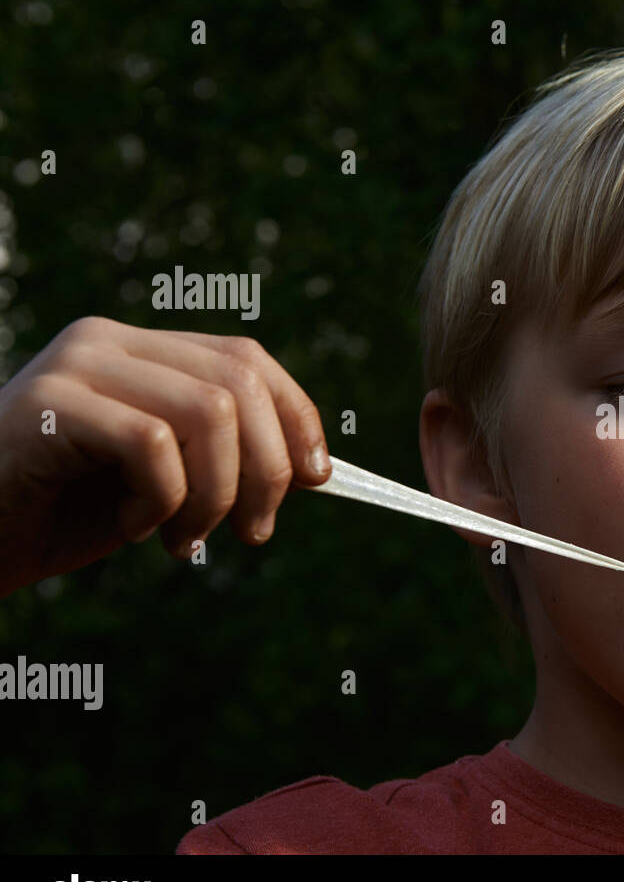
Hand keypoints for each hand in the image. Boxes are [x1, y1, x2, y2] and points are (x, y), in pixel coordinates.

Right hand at [0, 316, 331, 595]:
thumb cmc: (63, 513)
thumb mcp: (163, 482)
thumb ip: (223, 458)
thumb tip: (314, 468)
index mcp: (140, 351)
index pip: (246, 358)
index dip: (297, 415)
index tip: (318, 476)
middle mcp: (108, 343)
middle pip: (239, 385)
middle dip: (268, 469)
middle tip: (254, 532)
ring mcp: (75, 367)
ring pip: (209, 413)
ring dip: (216, 494)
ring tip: (184, 539)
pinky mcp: (48, 406)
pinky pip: (152, 447)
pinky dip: (161, 502)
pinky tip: (131, 528)